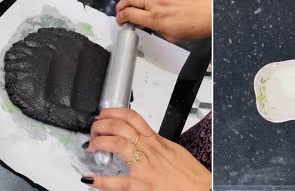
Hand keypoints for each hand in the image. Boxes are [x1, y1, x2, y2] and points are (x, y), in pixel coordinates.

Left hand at [82, 108, 209, 190]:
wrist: (203, 190)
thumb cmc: (191, 176)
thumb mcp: (174, 151)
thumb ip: (157, 145)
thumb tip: (145, 140)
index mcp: (156, 142)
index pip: (133, 118)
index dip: (114, 112)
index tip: (104, 114)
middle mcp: (149, 150)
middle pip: (121, 126)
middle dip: (102, 124)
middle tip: (94, 129)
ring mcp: (145, 167)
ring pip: (119, 144)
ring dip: (100, 142)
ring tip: (91, 146)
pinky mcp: (142, 186)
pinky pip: (119, 182)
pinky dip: (102, 180)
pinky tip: (91, 178)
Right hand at [114, 0, 210, 42]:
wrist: (210, 15)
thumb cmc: (194, 27)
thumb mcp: (171, 37)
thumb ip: (157, 30)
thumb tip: (150, 26)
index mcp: (155, 19)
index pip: (129, 14)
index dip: (120, 18)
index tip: (120, 21)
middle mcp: (156, 4)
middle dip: (121, 5)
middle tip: (120, 11)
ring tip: (129, 0)